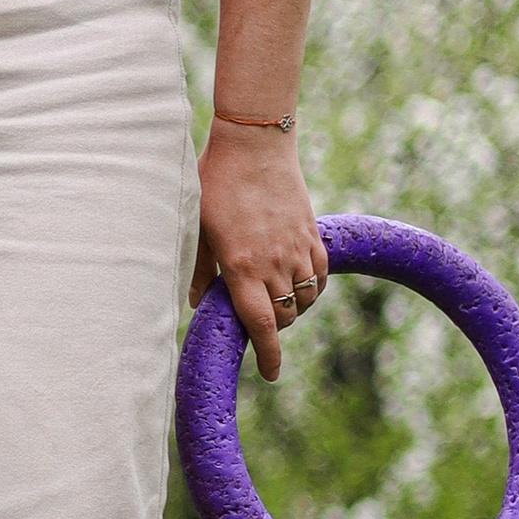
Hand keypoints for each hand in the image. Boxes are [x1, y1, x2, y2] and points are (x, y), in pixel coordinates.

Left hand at [193, 129, 327, 382]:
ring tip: (276, 299)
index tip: (270, 374)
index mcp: (241, 266)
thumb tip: (199, 303)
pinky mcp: (312, 232)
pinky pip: (320, 273)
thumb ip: (201, 269)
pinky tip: (299, 282)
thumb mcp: (197, 228)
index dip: (268, 354)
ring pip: (306, 297)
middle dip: (274, 327)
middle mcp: (274, 262)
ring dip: (294, 307)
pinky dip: (312, 286)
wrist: (253, 144)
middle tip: (258, 320)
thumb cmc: (215, 183)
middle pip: (286, 316)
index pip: (262, 325)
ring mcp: (297, 247)